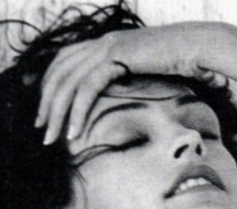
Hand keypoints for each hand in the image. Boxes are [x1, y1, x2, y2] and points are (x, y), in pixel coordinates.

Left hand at [36, 23, 217, 143]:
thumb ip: (124, 82)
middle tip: (40, 130)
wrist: (196, 48)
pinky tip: (74, 134)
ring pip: (69, 81)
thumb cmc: (177, 65)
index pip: (63, 61)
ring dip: (57, 113)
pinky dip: (78, 112)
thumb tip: (115, 104)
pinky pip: (88, 87)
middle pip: (60, 72)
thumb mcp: (144, 74)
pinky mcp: (117, 57)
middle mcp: (102, 41)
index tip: (40, 109)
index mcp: (104, 42)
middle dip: (46, 103)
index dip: (47, 83)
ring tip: (51, 139)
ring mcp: (108, 46)